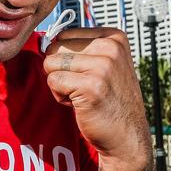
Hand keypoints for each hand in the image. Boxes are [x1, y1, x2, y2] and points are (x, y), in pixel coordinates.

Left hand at [42, 27, 150, 163]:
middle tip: (82, 86)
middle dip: (60, 70)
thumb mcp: (103, 64)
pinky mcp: (91, 85)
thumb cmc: (109, 100)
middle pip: (55, 48)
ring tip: (82, 94)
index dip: (66, 58)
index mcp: (113, 37)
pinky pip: (53, 81)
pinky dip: (60, 96)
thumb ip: (79, 49)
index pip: (64, 35)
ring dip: (60, 84)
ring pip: (51, 64)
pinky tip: (80, 104)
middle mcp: (111, 47)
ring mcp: (103, 66)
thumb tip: (43, 41)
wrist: (126, 135)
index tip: (86, 74)